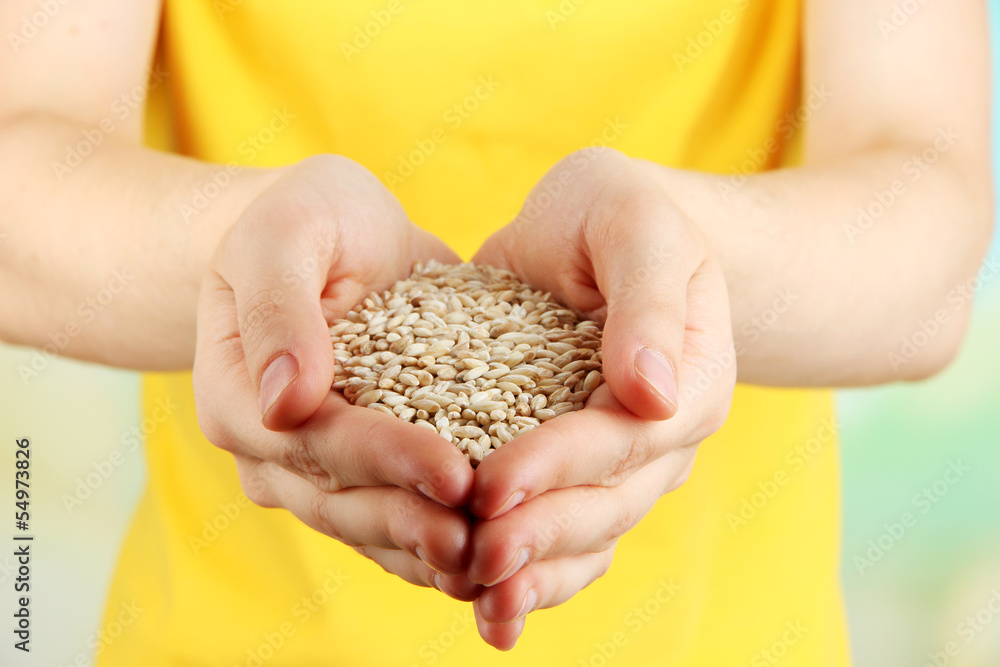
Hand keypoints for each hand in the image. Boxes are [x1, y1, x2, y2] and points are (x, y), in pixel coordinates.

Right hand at [193, 155, 480, 600]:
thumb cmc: (305, 219)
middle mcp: (269, 448)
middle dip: (414, 522)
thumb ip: (279, 307)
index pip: (316, 441)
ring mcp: (311, 467)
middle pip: (341, 501)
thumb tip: (282, 402)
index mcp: (239, 396)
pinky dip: (436, 539)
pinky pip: (393, 518)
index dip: (386, 460)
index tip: (454, 473)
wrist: (331, 236)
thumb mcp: (286, 233)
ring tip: (495, 560)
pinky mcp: (358, 470)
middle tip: (485, 540)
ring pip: (368, 525)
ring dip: (427, 549)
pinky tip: (492, 551)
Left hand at [467, 148, 735, 646]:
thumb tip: (653, 390)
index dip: (559, 464)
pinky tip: (480, 604)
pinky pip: (563, 531)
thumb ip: (647, 298)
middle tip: (475, 558)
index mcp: (690, 379)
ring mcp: (624, 460)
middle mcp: (662, 435)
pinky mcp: (578, 466)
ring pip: (587, 534)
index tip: (493, 485)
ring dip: (534, 573)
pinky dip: (530, 570)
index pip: (624, 437)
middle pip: (607, 503)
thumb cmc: (624, 215)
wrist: (609, 232)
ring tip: (475, 599)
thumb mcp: (637, 225)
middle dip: (539, 532)